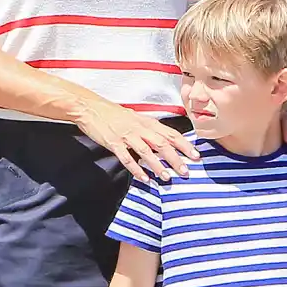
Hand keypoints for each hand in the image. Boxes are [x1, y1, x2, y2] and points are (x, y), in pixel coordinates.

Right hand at [74, 100, 198, 182]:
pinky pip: (127, 158)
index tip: (196, 155)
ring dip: (158, 165)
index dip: (184, 145)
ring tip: (167, 177)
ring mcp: (126, 136)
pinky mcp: (114, 143)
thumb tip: (165, 141)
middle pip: (162, 144)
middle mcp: (139, 128)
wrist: (90, 108)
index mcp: (147, 122)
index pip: (170, 133)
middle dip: (176, 158)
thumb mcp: (135, 118)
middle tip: (186, 171)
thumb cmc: (113, 114)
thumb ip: (149, 129)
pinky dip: (136, 169)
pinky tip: (144, 178)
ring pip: (146, 151)